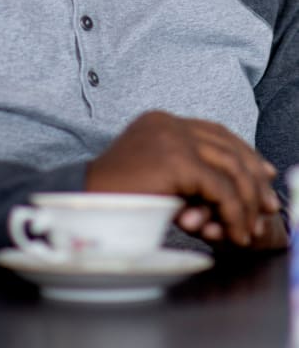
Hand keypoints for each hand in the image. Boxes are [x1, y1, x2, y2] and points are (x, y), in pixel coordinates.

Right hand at [86, 111, 281, 247]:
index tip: (262, 173)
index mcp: (161, 121)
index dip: (243, 151)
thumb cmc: (113, 197)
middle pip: (228, 144)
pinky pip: (221, 189)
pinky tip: (233, 232)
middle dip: (254, 177)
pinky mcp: (177, 160)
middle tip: (268, 204)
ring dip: (246, 202)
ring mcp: (173, 137)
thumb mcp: (155, 177)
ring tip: (248, 228)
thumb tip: (226, 196)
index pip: (215, 131)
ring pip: (231, 167)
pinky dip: (233, 213)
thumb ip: (187, 177)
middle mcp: (169, 122)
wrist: (84, 203)